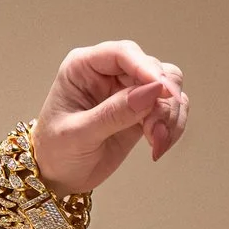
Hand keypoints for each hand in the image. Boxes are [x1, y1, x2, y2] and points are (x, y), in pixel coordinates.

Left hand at [32, 42, 189, 197]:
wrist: (58, 175)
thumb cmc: (56, 151)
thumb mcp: (78, 134)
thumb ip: (113, 113)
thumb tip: (151, 91)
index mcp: (83, 67)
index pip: (122, 53)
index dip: (146, 68)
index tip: (162, 90)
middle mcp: (109, 73)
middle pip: (153, 68)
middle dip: (162, 99)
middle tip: (156, 130)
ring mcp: (128, 90)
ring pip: (168, 87)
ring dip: (169, 115)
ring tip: (156, 142)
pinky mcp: (143, 109)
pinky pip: (170, 108)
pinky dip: (172, 126)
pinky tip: (159, 145)